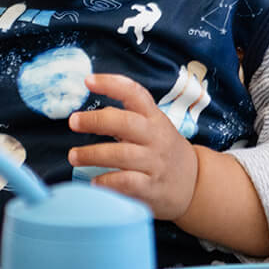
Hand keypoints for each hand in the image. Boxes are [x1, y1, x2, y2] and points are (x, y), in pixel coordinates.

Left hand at [68, 73, 198, 220]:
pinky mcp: (152, 187)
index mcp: (154, 118)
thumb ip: (127, 116)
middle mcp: (156, 137)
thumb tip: (93, 112)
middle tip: (73, 122)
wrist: (195, 184)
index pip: (135, 94)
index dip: (111, 84)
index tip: (88, 81)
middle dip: (95, 120)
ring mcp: (155, 163)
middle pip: (124, 123)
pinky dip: (106, 181)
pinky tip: (94, 182)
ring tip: (74, 155)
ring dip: (92, 154)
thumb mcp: (154, 126)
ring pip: (121, 154)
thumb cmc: (164, 150)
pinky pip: (126, 182)